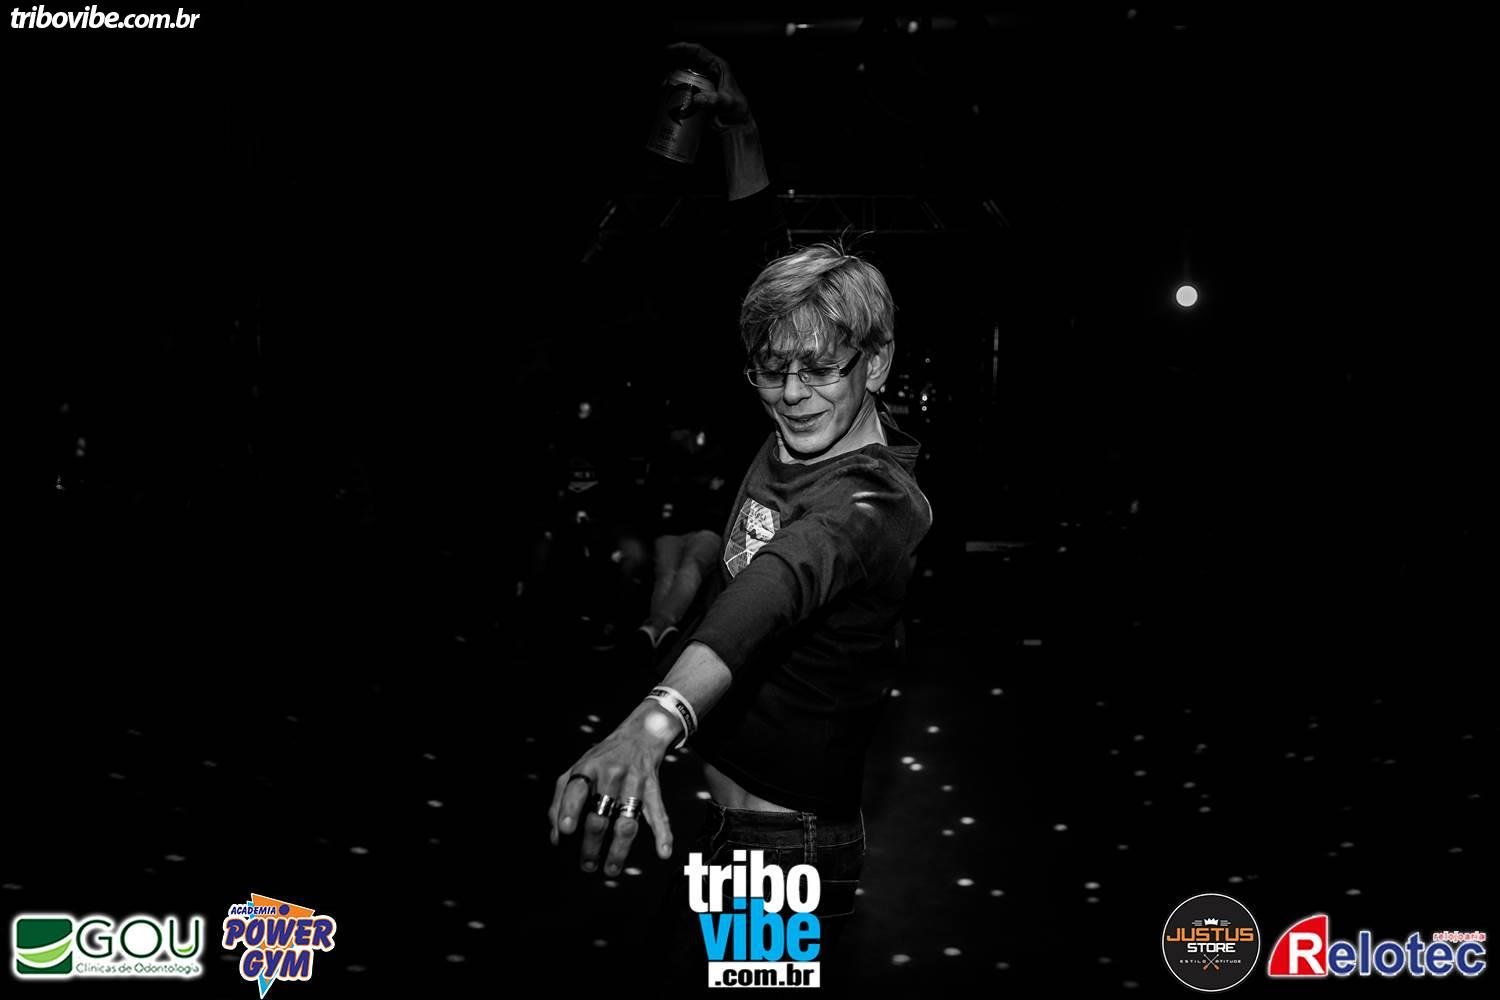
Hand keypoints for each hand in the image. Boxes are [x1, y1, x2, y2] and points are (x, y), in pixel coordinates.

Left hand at [548, 702, 678, 873]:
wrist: (640, 734)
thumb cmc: (602, 758)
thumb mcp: (577, 769)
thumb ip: (561, 800)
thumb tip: (555, 837)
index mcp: (588, 769)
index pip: (576, 790)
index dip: (569, 810)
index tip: (565, 831)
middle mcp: (611, 775)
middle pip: (600, 815)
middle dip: (591, 844)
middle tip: (586, 865)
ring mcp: (634, 783)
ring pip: (626, 821)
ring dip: (618, 849)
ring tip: (610, 869)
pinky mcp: (653, 789)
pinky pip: (658, 813)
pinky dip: (663, 833)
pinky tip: (663, 851)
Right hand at [666, 42, 751, 129]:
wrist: (737, 127)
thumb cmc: (737, 112)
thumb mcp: (728, 103)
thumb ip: (714, 100)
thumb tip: (696, 99)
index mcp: (718, 67)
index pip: (698, 51)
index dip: (683, 47)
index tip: (669, 49)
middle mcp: (708, 72)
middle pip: (686, 62)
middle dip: (673, 66)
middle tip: (664, 74)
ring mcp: (701, 84)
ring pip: (683, 76)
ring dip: (672, 79)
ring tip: (664, 87)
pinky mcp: (696, 96)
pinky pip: (683, 89)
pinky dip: (675, 91)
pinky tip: (668, 96)